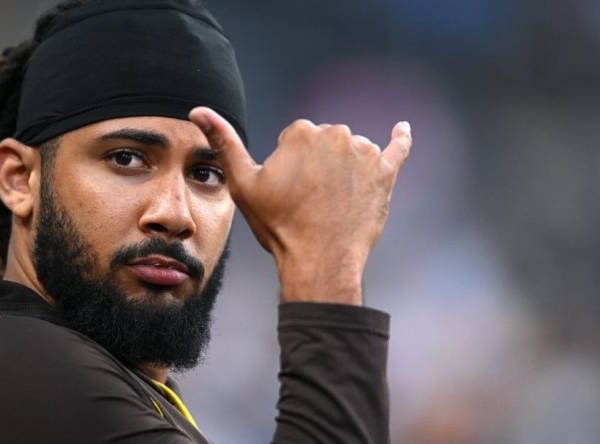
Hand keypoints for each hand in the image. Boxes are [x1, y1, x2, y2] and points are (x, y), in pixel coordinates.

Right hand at [189, 107, 411, 304]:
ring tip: (333, 203)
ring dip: (344, 169)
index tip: (288, 192)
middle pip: (324, 142)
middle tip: (309, 201)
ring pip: (351, 151)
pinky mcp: (386, 173)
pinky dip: (400, 139)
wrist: (319, 261)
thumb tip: (198, 110)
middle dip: (317, 165)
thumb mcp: (243, 184)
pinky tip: (402, 129)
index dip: (289, 168)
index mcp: (303, 132)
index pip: (295, 139)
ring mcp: (365, 153)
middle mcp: (337, 134)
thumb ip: (223, 142)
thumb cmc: (279, 225)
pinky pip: (397, 149)